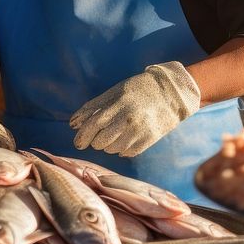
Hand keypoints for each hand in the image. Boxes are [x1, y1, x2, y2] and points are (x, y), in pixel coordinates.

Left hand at [69, 62, 200, 157]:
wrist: (170, 93)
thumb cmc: (136, 90)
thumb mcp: (114, 93)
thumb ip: (92, 107)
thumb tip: (73, 124)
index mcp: (119, 105)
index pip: (94, 124)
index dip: (83, 136)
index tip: (78, 143)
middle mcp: (129, 120)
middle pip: (101, 141)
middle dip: (96, 141)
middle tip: (99, 135)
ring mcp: (140, 132)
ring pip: (112, 149)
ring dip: (108, 145)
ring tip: (115, 133)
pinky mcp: (149, 140)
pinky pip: (126, 153)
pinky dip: (121, 149)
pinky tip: (125, 138)